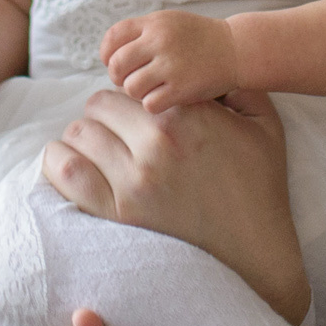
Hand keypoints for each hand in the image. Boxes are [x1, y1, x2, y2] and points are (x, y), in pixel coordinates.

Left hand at [41, 89, 306, 318]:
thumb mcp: (265, 126)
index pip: (128, 88)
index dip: (129, 101)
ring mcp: (133, 181)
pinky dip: (60, 164)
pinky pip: (66, 172)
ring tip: (97, 154)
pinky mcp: (117, 215)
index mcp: (187, 115)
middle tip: (116, 137)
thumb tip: (207, 69)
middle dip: (104, 118)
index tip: (134, 117)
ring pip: (78, 136)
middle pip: (97, 108)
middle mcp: (156, 143)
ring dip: (83, 141)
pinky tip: (73, 167)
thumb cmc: (260, 189)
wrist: (255, 256)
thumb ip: (239, 88)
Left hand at [101, 10, 238, 111]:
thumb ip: (140, 33)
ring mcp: (172, 65)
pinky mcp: (182, 88)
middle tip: (131, 80)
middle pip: (117, 65)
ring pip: (131, 87)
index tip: (112, 63)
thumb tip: (109, 58)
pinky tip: (165, 99)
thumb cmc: (199, 38)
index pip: (113, 37)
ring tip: (151, 89)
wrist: (236, 49)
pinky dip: (154, 104)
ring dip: (137, 92)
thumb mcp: (169, 22)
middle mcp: (160, 41)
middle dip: (119, 76)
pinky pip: (150, 103)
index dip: (107, 54)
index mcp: (154, 23)